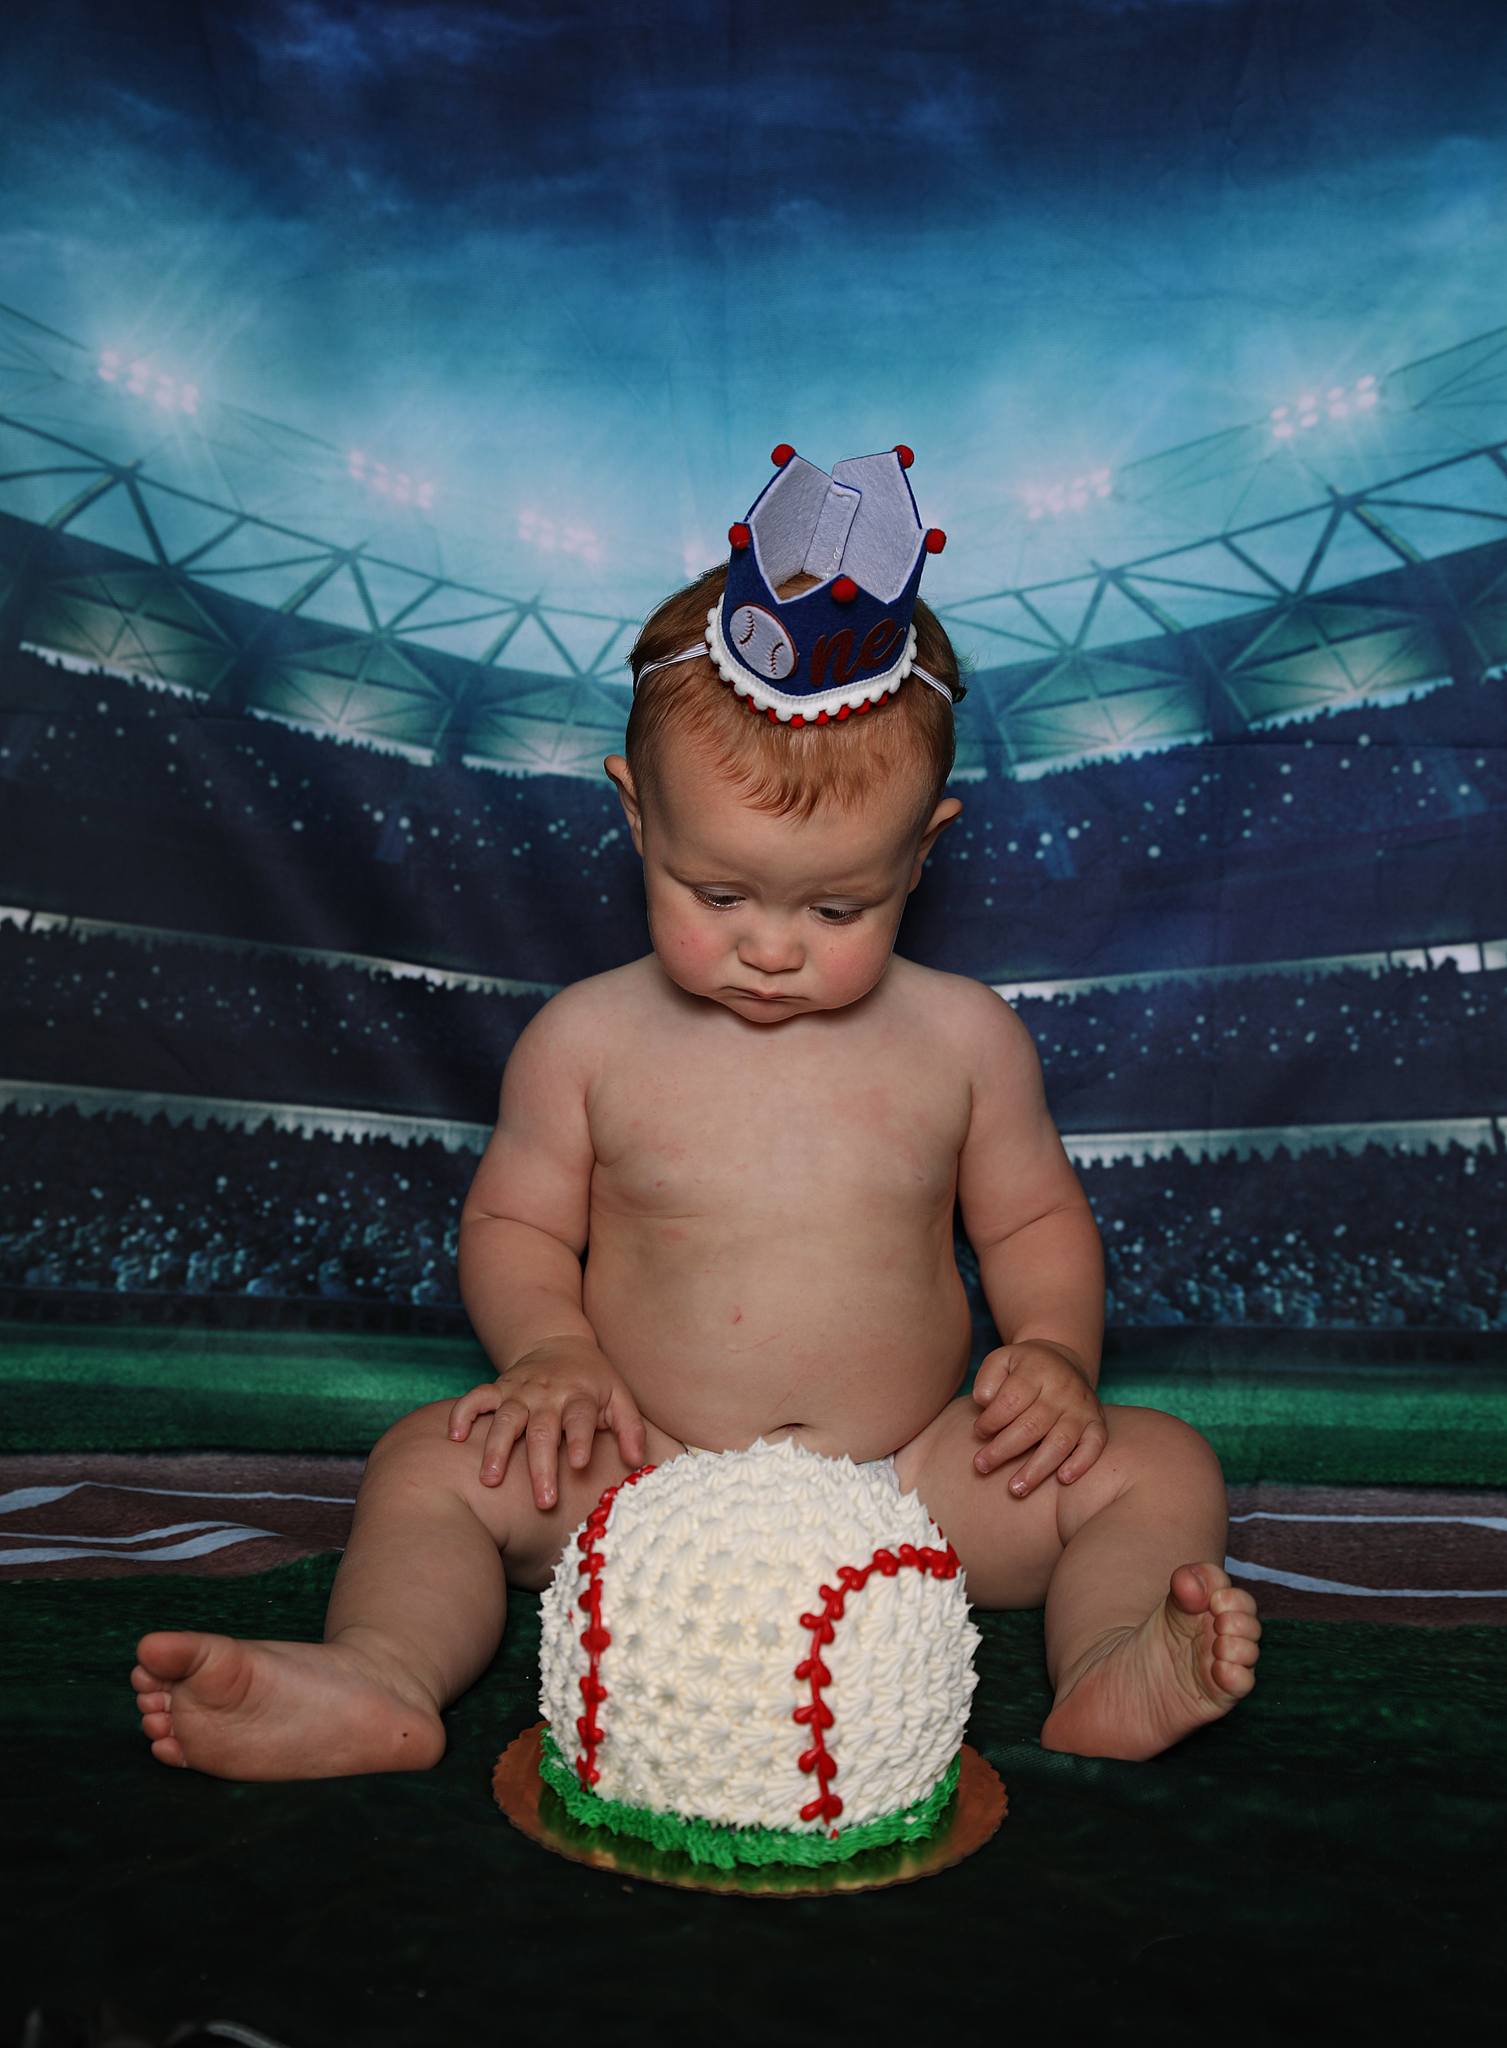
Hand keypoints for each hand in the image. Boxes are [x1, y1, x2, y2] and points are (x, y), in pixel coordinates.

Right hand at [447, 1337, 647, 1509]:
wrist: (558, 1343)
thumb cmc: (593, 1380)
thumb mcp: (620, 1396)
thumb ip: (631, 1429)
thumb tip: (638, 1462)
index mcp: (580, 1396)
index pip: (581, 1418)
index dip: (581, 1439)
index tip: (579, 1463)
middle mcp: (548, 1394)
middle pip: (543, 1430)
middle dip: (541, 1465)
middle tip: (543, 1500)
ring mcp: (520, 1392)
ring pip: (505, 1419)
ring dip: (497, 1449)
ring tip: (490, 1480)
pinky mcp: (498, 1389)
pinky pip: (476, 1398)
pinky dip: (462, 1414)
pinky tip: (454, 1437)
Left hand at [970, 1340, 1106, 1497]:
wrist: (1063, 1362)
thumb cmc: (1024, 1369)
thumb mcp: (1002, 1360)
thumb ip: (988, 1378)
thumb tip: (985, 1402)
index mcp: (1036, 1370)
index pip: (1011, 1400)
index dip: (991, 1420)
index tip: (978, 1433)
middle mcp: (1062, 1389)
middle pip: (1032, 1425)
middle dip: (1003, 1450)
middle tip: (981, 1467)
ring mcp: (1081, 1407)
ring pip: (1060, 1441)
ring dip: (1037, 1468)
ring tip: (1016, 1489)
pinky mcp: (1096, 1423)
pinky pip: (1094, 1445)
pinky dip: (1081, 1463)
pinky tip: (1063, 1480)